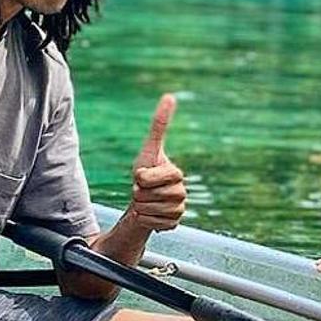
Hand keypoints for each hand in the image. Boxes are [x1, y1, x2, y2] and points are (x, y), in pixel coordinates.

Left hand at [121, 94, 185, 232]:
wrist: (143, 200)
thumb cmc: (145, 172)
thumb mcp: (148, 149)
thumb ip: (159, 124)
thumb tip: (170, 96)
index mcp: (176, 174)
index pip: (150, 177)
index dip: (140, 177)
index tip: (141, 176)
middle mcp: (182, 192)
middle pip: (150, 195)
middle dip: (139, 193)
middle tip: (142, 190)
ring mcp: (179, 209)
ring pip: (151, 210)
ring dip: (141, 207)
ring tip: (145, 202)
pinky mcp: (174, 224)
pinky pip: (154, 223)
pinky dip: (146, 220)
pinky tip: (150, 214)